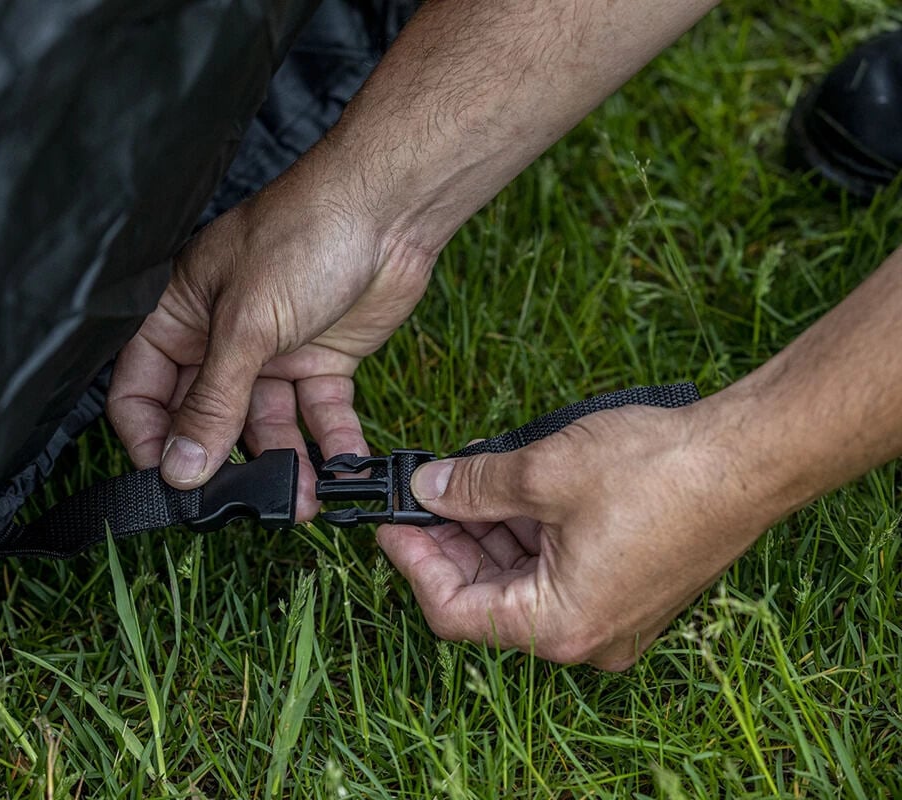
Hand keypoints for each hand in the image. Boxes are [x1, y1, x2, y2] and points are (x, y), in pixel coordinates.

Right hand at [106, 160, 435, 518]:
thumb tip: (180, 466)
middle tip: (241, 503)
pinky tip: (344, 467)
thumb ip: (212, 401)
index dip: (150, 440)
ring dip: (284, 463)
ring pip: (266, 425)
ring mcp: (272, 352)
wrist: (390, 207)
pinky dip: (332, 443)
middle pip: (205, 418)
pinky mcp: (322, 361)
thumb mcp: (245, 324)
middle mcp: (220, 338)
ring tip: (301, 499)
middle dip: (223, 462)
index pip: (141, 391)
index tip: (170, 484)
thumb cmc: (304, 234)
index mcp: (179, 315)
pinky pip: (318, 415)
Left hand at [376, 401, 776, 669]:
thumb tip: (428, 490)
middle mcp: (585, 638)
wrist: (750, 458)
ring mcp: (611, 618)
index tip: (390, 523)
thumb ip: (473, 488)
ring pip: (522, 583)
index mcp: (559, 626)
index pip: (455, 613)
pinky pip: (558, 573)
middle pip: (488, 600)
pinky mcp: (628, 591)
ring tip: (464, 482)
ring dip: (488, 535)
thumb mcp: (543, 471)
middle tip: (421, 496)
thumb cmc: (658, 471)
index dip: (414, 563)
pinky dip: (528, 536)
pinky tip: (510, 491)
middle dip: (449, 544)